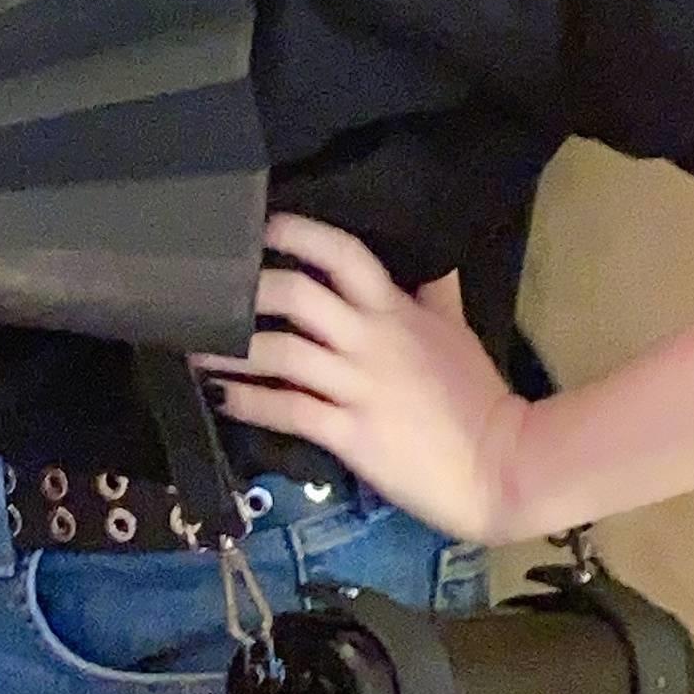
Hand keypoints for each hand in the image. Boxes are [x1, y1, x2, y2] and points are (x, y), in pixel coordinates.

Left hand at [192, 212, 533, 545]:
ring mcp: (359, 387)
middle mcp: (371, 340)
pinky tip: (218, 394)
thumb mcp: (457, 331)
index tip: (260, 225)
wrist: (504, 467)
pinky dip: (248, 401)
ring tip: (190, 342)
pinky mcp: (350, 435)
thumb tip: (430, 254)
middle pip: (298, 293)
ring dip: (231, 346)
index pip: (342, 254)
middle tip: (208, 286)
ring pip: (281, 353)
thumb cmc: (477, 398)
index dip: (296, 234)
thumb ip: (434, 291)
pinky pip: (288, 410)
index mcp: (396, 310)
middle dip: (248, 287)